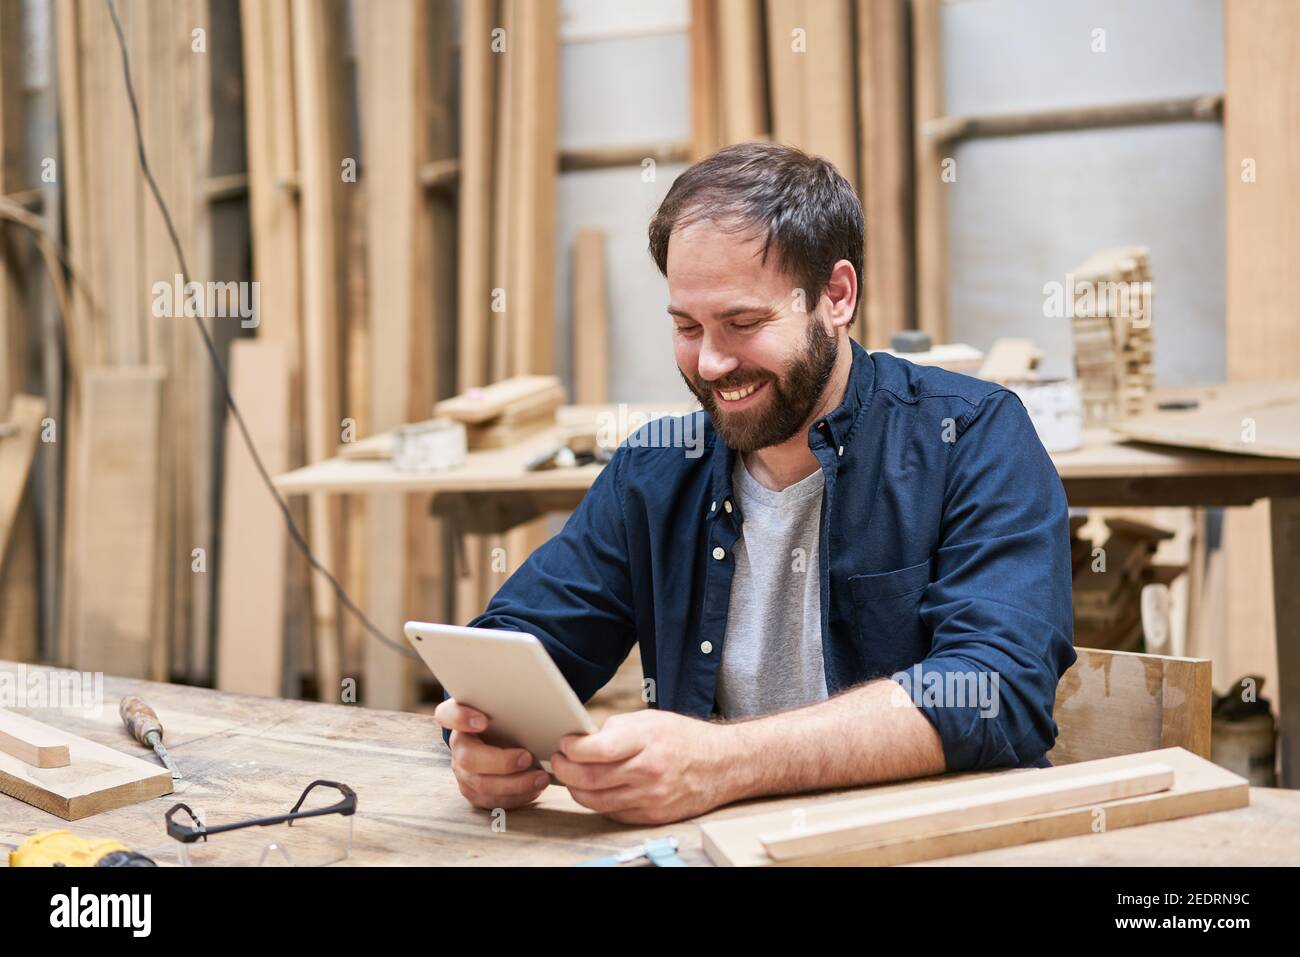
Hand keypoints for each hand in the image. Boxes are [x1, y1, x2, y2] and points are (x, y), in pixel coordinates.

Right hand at [434, 698, 549, 810]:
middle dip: (501, 762)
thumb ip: (509, 702)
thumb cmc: (506, 718)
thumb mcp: (505, 706)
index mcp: (459, 718)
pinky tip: (534, 789)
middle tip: (527, 757)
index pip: (447, 715)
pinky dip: (515, 797)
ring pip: (481, 784)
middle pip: (468, 758)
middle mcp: (458, 745)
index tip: (483, 721)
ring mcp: (462, 771)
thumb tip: (537, 694)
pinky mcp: (473, 790)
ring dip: (514, 784)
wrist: (502, 737)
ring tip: (540, 778)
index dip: (461, 719)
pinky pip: (491, 800)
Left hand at [553, 710, 732, 824]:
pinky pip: (612, 813)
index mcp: (647, 740)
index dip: (573, 748)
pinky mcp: (652, 815)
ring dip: (575, 789)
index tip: (565, 744)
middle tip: (559, 761)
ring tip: (572, 777)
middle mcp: (648, 770)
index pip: (598, 749)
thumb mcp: (650, 720)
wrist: (722, 764)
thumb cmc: (684, 738)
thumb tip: (583, 740)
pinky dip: (598, 802)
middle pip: (590, 778)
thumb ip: (616, 729)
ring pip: (596, 800)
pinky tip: (596, 789)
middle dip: (565, 770)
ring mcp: (650, 796)